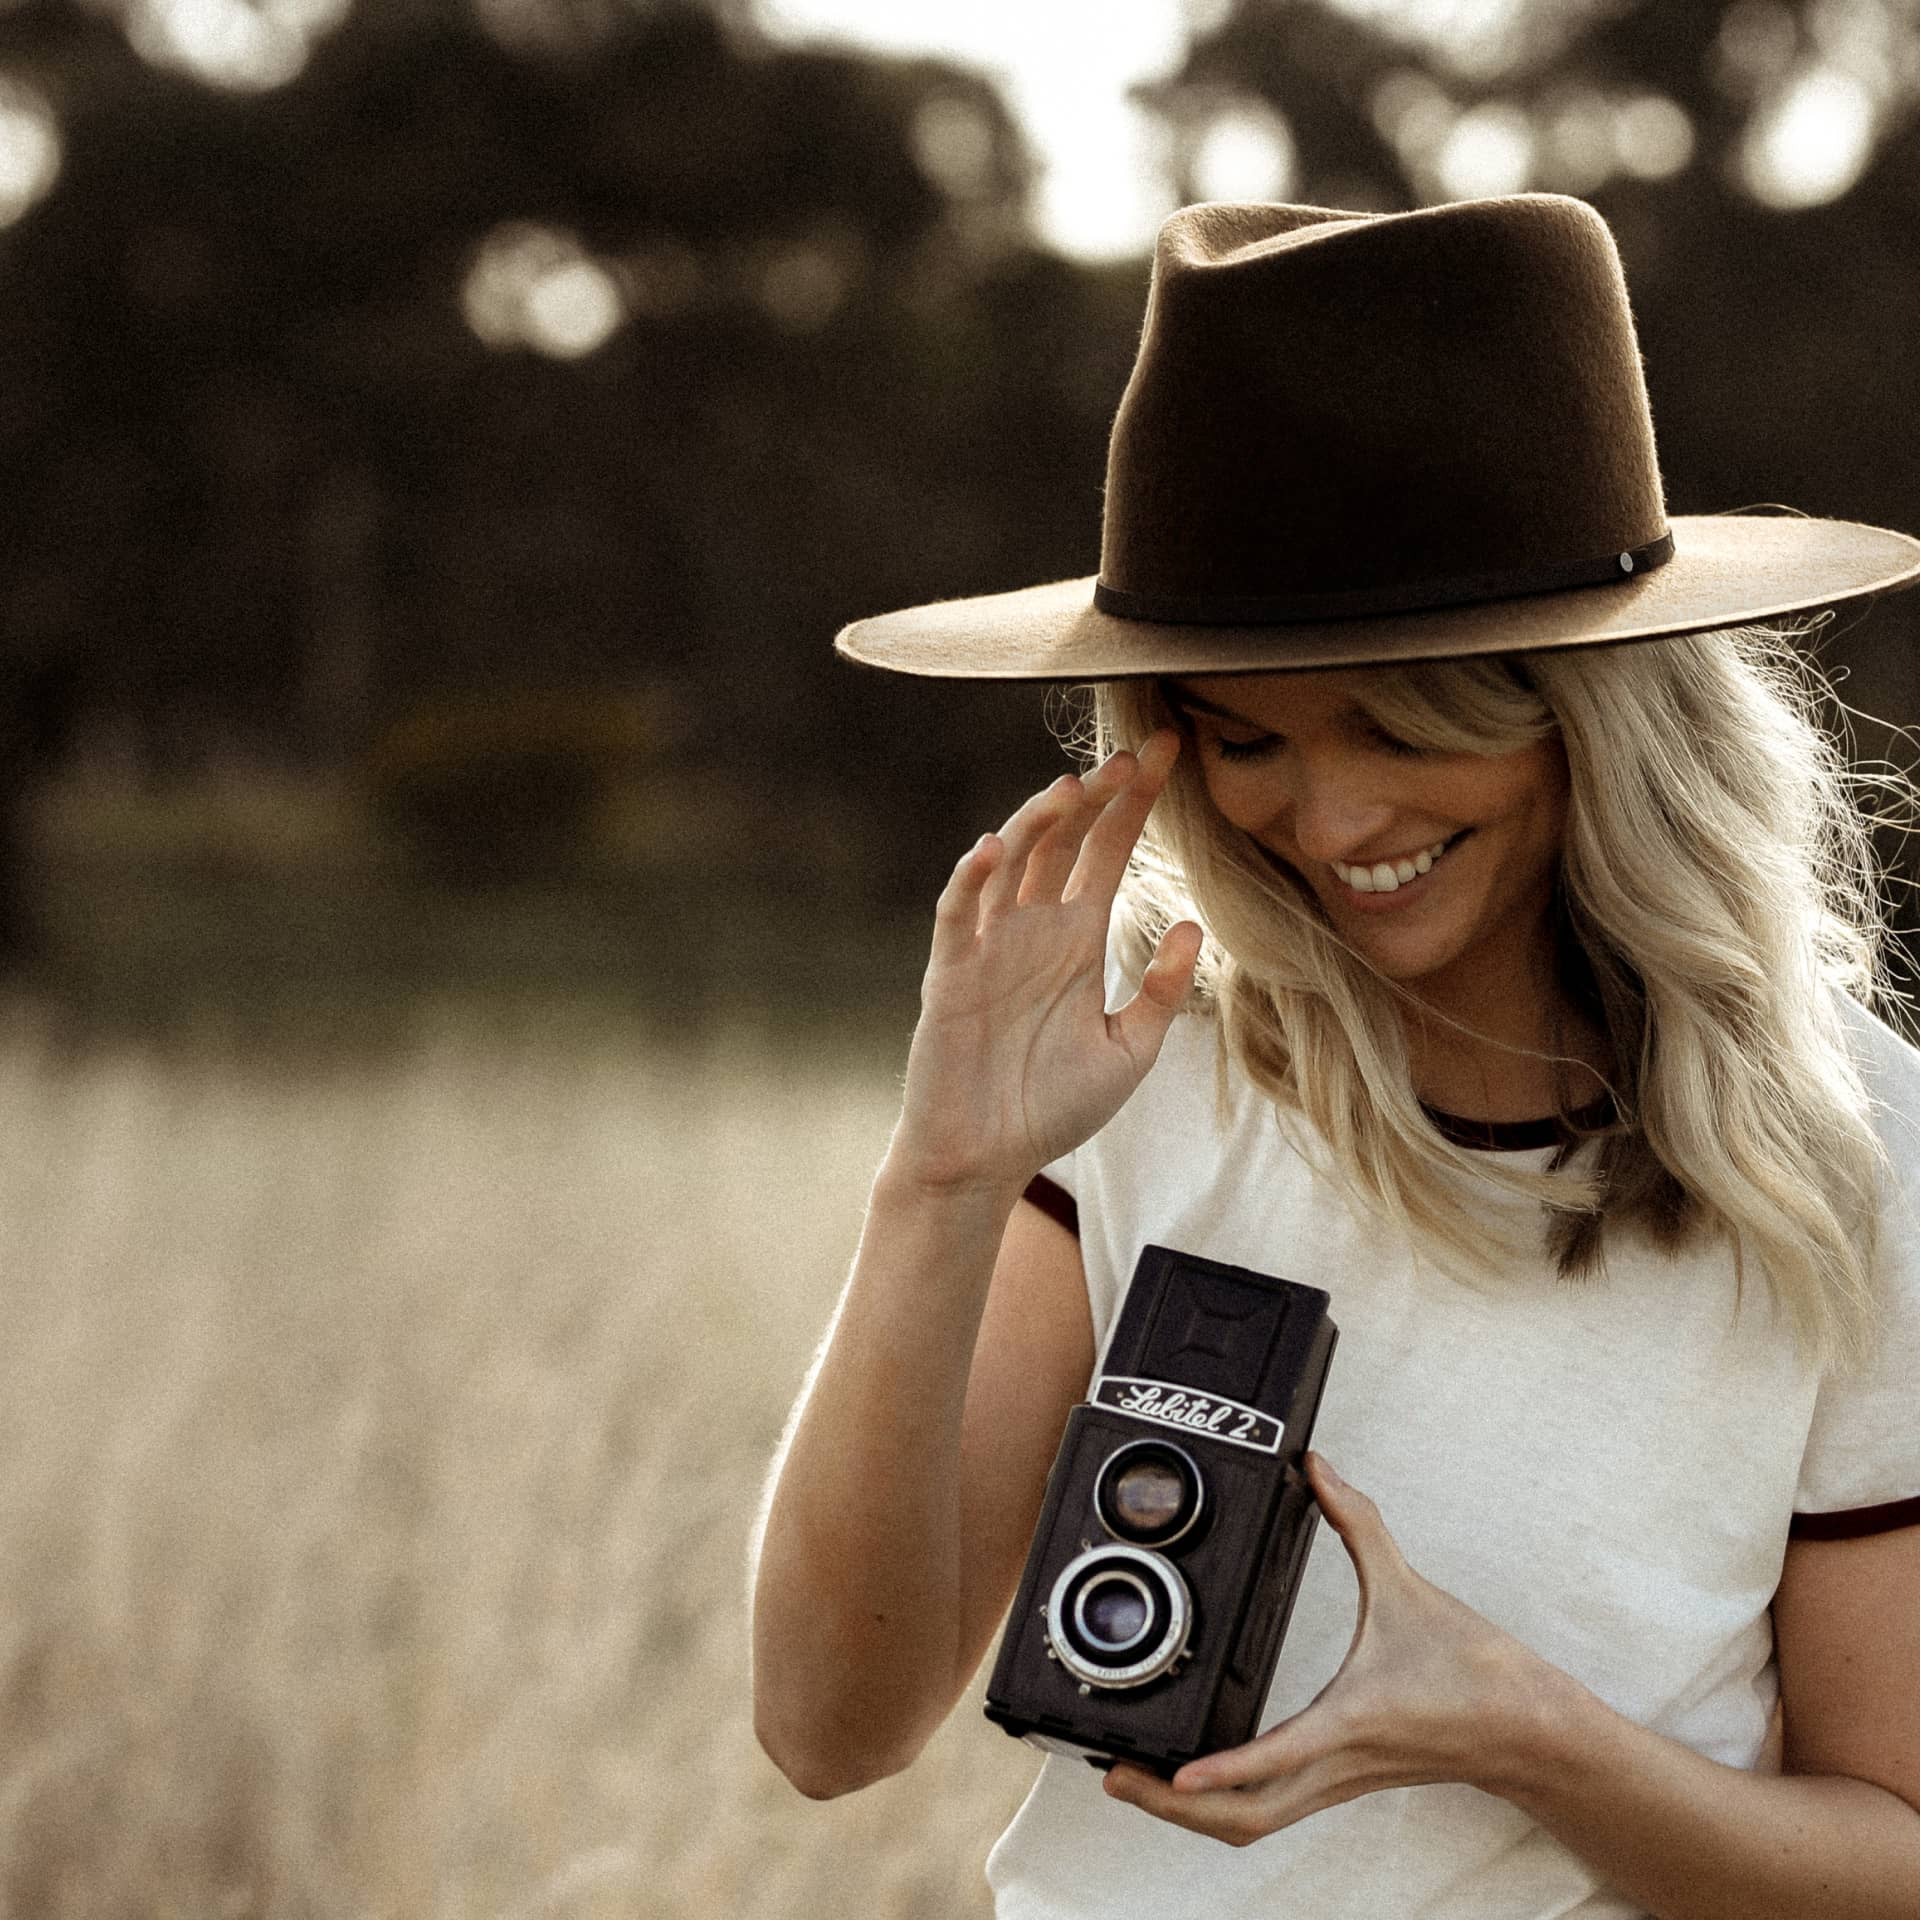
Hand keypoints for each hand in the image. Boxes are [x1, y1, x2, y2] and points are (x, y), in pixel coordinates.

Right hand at [890, 731, 1202, 1196]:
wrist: (986, 1159)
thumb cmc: (1051, 1106)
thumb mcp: (1129, 1050)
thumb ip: (1159, 990)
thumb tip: (1195, 926)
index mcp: (1078, 939)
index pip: (1109, 850)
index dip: (1136, 803)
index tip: (1170, 752)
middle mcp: (1034, 929)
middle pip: (1064, 841)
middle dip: (1095, 796)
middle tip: (1130, 755)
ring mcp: (990, 947)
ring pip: (1011, 864)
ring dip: (1037, 823)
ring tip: (1071, 789)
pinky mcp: (951, 976)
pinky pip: (959, 916)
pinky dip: (972, 880)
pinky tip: (993, 849)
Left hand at [1102, 1454, 1557, 1846]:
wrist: (1528, 1730)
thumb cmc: (1475, 1669)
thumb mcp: (1407, 1584)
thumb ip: (1357, 1519)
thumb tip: (1318, 1467)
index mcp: (1349, 1721)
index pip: (1275, 1758)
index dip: (1222, 1770)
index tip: (1174, 1773)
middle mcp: (1336, 1763)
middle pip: (1245, 1819)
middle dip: (1173, 1808)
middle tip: (1116, 1777)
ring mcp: (1336, 1782)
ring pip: (1254, 1826)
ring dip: (1190, 1818)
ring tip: (1136, 1784)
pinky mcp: (1338, 1781)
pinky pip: (1270, 1809)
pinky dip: (1223, 1803)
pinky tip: (1191, 1781)